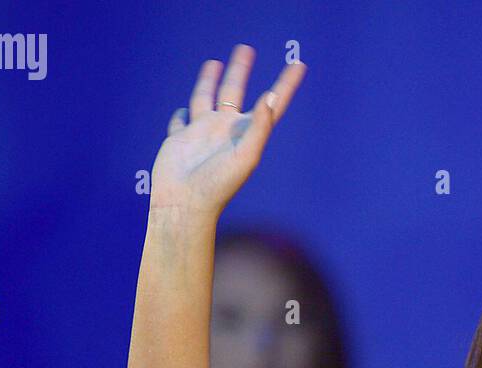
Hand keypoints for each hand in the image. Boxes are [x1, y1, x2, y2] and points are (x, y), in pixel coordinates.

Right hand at [149, 45, 305, 217]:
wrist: (185, 204)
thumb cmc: (218, 185)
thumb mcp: (246, 155)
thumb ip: (260, 127)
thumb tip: (271, 97)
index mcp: (247, 134)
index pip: (272, 104)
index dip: (286, 84)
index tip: (300, 65)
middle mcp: (226, 131)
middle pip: (235, 92)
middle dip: (241, 71)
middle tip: (246, 49)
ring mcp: (203, 134)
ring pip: (207, 98)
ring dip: (211, 81)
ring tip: (215, 63)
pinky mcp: (181, 139)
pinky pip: (182, 121)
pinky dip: (182, 114)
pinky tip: (183, 111)